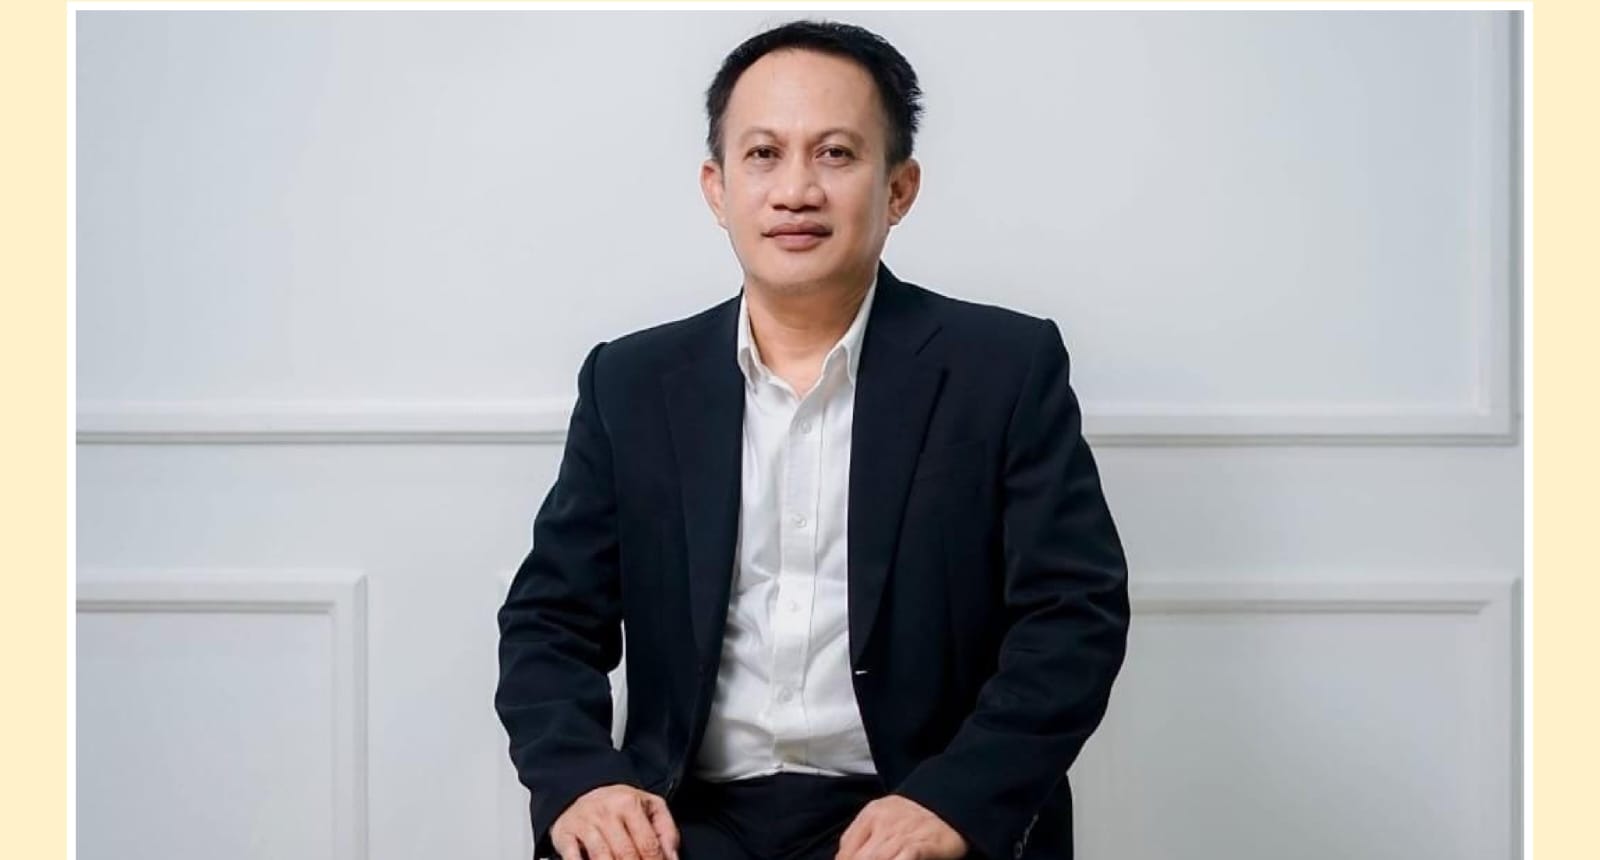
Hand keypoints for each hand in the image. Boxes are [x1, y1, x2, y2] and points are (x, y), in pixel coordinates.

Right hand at [550, 783, 679, 859]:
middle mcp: (605, 811)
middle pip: (626, 854)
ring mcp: (583, 822)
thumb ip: (666, 832)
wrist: (584, 790)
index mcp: (629, 803)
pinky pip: (572, 857)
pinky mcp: (564, 833)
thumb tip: (672, 859)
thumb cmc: (621, 805)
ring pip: (602, 857)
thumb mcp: (650, 807)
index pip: (648, 844)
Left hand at [835, 794, 967, 859]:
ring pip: (880, 858)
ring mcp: (906, 832)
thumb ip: (859, 836)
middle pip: (861, 858)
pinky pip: (909, 855)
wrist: (951, 797)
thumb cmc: (912, 815)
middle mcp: (885, 823)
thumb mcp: (880, 816)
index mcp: (871, 815)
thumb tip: (842, 856)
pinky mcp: (928, 843)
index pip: (846, 849)